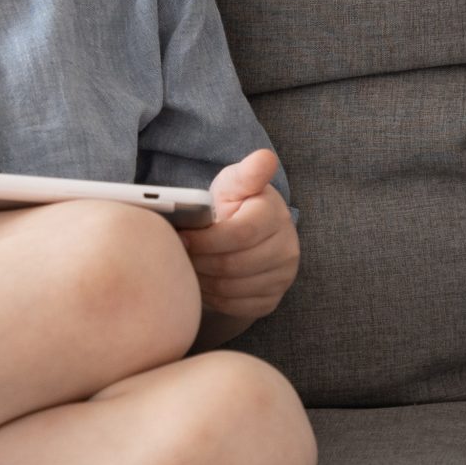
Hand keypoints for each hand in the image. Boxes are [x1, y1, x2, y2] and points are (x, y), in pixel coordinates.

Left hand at [178, 148, 299, 323]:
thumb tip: (264, 158)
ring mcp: (282, 276)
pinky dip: (214, 297)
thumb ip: (247, 172)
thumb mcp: (235, 184)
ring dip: (203, 280)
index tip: (181, 236)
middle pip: (233, 265)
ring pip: (232, 288)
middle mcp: (287, 247)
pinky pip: (236, 306)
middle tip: (178, 254)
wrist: (247, 237)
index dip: (206, 240)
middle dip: (199, 261)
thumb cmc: (234, 206)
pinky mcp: (273, 299)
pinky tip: (204, 281)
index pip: (240, 234)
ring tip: (188, 266)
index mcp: (274, 216)